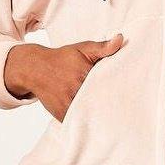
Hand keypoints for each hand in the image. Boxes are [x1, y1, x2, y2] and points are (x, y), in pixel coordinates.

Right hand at [4, 34, 124, 121]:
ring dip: (100, 117)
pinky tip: (97, 125)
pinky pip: (78, 123)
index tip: (129, 95)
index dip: (119, 92)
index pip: (109, 87)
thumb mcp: (83, 49)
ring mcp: (67, 104)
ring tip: (113, 120)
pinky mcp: (61, 115)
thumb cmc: (63, 58)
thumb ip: (103, 47)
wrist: (35, 69)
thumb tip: (120, 39)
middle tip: (125, 110)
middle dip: (111, 105)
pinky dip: (87, 124)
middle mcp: (75, 90)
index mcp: (84, 74)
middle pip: (101, 103)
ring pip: (90, 115)